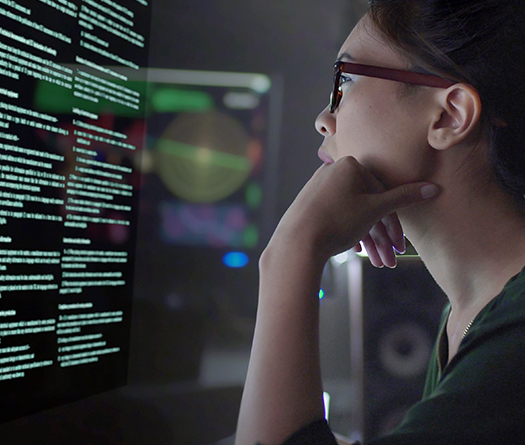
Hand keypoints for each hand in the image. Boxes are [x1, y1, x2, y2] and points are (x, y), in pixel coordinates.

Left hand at [271, 156, 438, 262]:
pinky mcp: (310, 203)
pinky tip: (356, 251)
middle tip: (389, 261)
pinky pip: (337, 215)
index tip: (401, 247)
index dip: (394, 225)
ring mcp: (319, 187)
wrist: (296, 242)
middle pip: (368, 206)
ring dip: (368, 240)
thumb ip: (404, 198)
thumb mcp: (375, 210)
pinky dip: (349, 232)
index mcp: (350, 165)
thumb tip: (432, 188)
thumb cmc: (337, 222)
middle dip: (381, 237)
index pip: (382, 195)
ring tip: (376, 263)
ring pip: (353, 213)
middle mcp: (333, 171)